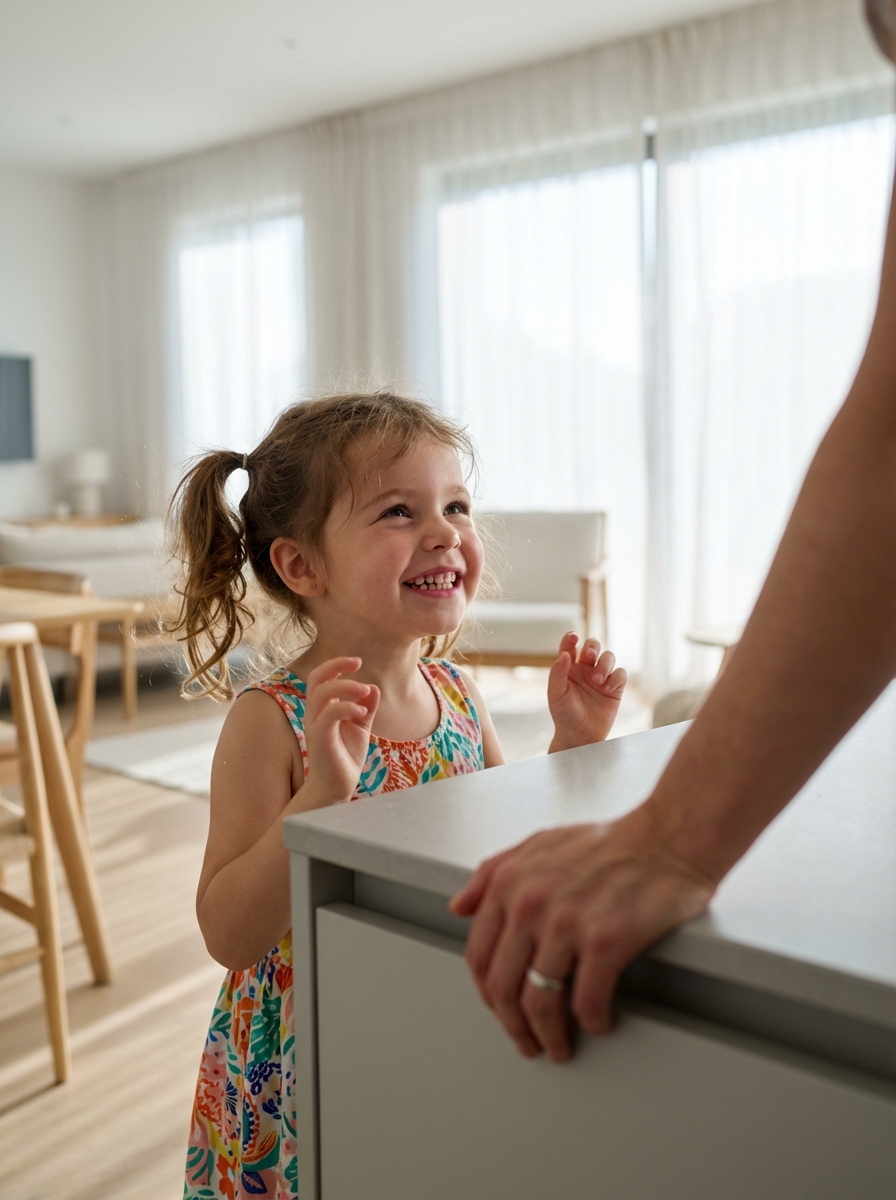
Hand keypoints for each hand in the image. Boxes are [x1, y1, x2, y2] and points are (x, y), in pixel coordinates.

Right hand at [302, 657, 379, 804]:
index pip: (322, 677)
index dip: (337, 664)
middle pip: (316, 678)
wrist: (336, 787)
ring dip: (347, 686)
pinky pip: (329, 714)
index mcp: (322, 708)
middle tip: (358, 664)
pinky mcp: (320, 738)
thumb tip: (373, 688)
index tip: (357, 662)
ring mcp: (315, 725)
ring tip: (365, 692)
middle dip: (336, 665)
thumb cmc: (345, 757)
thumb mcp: (360, 728)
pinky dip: (348, 707)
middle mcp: (314, 713)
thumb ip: (366, 708)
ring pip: (323, 693)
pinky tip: (362, 713)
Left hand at [450, 809, 714, 1061]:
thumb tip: (460, 906)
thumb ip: (493, 872)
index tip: (501, 1011)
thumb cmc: (609, 842)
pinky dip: (591, 1023)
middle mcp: (531, 903)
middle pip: (503, 988)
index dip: (488, 995)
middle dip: (512, 1026)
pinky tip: (598, 1024)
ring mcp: (566, 924)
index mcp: (510, 883)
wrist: (666, 838)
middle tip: (526, 1042)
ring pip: (539, 1003)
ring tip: (559, 1047)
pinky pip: (586, 1002)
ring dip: (548, 1036)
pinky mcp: (605, 942)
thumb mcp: (538, 843)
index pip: (478, 956)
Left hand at [547, 633, 626, 749]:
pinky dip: (616, 678)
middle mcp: (585, 669)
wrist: (580, 735)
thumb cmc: (564, 714)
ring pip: (608, 657)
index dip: (571, 638)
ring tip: (598, 680)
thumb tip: (564, 654)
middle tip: (589, 657)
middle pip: (593, 646)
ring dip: (604, 664)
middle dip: (593, 647)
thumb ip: (558, 673)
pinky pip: (620, 674)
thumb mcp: (556, 694)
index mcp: (569, 668)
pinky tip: (608, 689)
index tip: (573, 636)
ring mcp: (601, 677)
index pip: (570, 646)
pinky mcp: (615, 688)